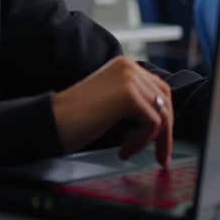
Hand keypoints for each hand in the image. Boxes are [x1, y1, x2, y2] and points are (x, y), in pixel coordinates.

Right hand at [50, 56, 173, 165]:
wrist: (54, 121)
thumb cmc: (76, 117)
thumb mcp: (112, 102)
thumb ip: (135, 100)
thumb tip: (162, 119)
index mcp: (125, 65)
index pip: (159, 89)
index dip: (163, 117)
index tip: (161, 142)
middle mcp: (129, 67)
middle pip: (165, 100)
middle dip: (164, 131)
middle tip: (159, 155)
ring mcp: (129, 79)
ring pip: (162, 114)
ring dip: (149, 139)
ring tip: (129, 149)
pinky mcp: (129, 96)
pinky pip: (153, 124)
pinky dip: (141, 142)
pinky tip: (124, 149)